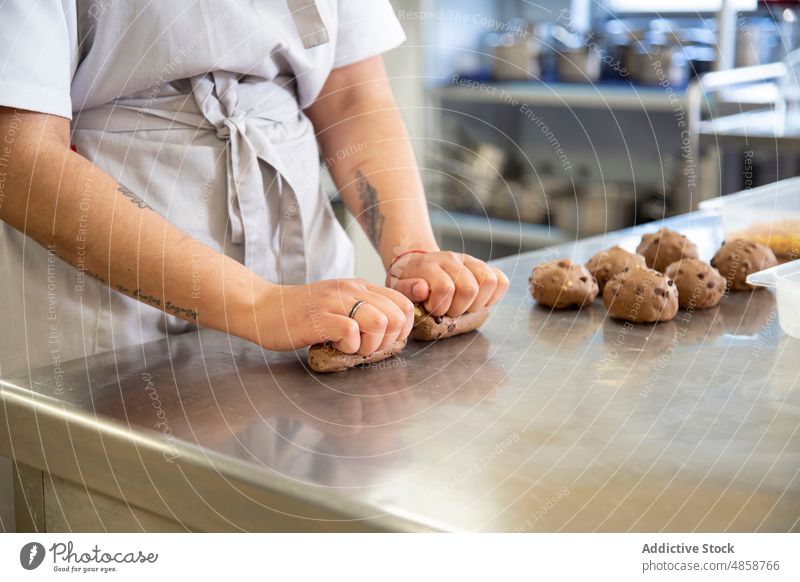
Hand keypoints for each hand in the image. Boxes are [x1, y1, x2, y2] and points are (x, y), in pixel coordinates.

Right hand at [256, 279, 413, 354]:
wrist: (261, 308)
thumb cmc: (299, 313)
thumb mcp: (337, 304)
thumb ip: (361, 310)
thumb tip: (389, 333)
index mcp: (358, 287)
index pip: (403, 303)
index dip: (403, 328)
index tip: (386, 341)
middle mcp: (350, 290)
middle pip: (396, 315)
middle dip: (390, 340)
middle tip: (368, 349)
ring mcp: (335, 302)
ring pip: (380, 322)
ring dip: (371, 345)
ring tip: (352, 348)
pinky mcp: (319, 318)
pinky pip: (351, 332)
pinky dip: (350, 347)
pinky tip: (336, 346)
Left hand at [386, 251, 509, 316]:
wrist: (416, 261)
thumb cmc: (407, 279)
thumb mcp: (397, 285)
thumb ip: (406, 288)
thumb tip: (423, 290)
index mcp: (430, 265)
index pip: (445, 288)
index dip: (440, 306)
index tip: (432, 309)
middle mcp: (452, 259)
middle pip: (470, 288)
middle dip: (459, 308)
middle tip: (448, 311)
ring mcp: (469, 261)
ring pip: (489, 282)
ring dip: (478, 302)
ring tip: (463, 306)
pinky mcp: (482, 266)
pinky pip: (500, 279)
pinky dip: (493, 295)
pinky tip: (478, 301)